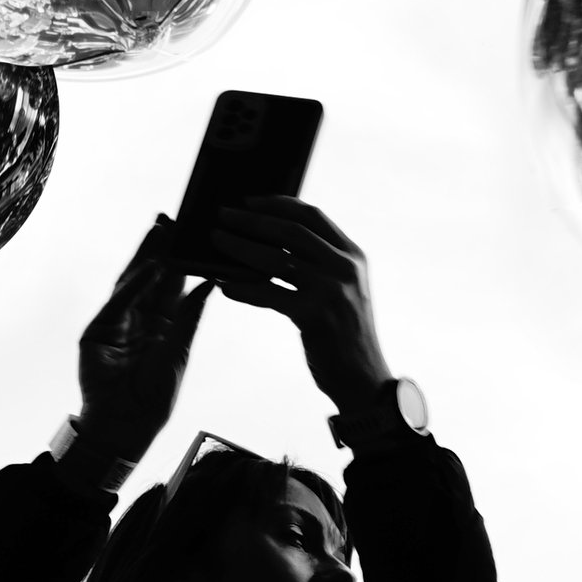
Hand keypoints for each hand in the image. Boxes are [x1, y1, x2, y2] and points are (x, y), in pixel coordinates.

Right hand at [76, 218, 208, 448]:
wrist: (127, 426)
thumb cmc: (154, 396)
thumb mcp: (180, 351)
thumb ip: (190, 315)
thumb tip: (211, 284)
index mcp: (159, 324)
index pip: (170, 284)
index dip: (179, 259)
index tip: (190, 233)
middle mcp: (136, 318)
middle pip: (148, 276)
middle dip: (159, 247)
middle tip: (171, 217)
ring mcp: (115, 323)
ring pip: (131, 282)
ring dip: (145, 256)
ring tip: (160, 230)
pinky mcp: (97, 332)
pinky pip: (118, 303)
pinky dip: (134, 285)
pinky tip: (149, 267)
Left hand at [201, 197, 394, 424]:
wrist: (364, 380)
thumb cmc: (346, 335)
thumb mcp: (344, 290)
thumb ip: (320, 264)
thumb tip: (270, 241)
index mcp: (353, 255)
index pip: (312, 216)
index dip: (277, 204)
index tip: (249, 202)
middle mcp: (344, 268)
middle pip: (289, 231)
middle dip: (251, 221)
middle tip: (222, 217)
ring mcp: (330, 291)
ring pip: (275, 259)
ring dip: (240, 248)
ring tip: (217, 242)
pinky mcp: (314, 316)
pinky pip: (267, 294)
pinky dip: (242, 288)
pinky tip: (224, 286)